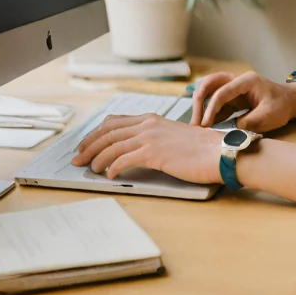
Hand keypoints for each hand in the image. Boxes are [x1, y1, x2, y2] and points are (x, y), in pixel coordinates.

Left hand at [71, 114, 222, 183]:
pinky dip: (113, 167)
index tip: (86, 144)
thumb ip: (154, 137)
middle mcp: (148, 124)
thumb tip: (135, 150)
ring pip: (112, 146)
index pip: (114, 122)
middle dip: (89, 146)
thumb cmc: (199, 148)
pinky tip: (109, 175)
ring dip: (96, 159)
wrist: (217, 151)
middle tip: (78, 159)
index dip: (96, 133)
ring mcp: (150, 137)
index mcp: (151, 119)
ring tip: (89, 169)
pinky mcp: (154, 153)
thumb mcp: (172, 136)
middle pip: (108, 132)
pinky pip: (124, 159)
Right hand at [190, 71, 295, 132]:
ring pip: (210, 91)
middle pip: (210, 83)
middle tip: (195, 123)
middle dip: (199, 101)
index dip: (212, 109)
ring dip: (202, 107)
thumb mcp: (268, 116)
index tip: (205, 125)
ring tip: (197, 127)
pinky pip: (217, 103)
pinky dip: (210, 114)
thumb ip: (249, 122)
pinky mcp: (233, 98)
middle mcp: (237, 81)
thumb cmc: (282, 106)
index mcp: (247, 81)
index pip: (222, 92)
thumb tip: (231, 129)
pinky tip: (207, 127)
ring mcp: (234, 88)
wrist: (291, 102)